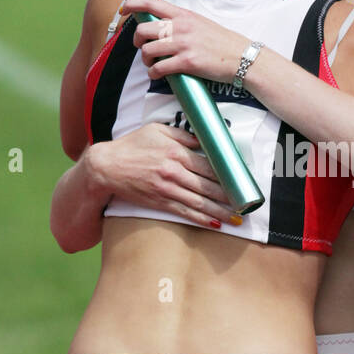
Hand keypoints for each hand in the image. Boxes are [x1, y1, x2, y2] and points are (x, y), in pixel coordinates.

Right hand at [88, 123, 238, 227]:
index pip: (209, 164)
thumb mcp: (157, 130)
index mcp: (176, 152)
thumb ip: (182, 134)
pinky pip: (185, 212)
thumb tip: (203, 139)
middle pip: (209, 185)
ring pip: (200, 202)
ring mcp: (167, 188)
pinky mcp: (159, 202)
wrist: (106, 166)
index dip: (228, 174)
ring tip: (237, 219)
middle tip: (247, 204)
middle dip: (230, 196)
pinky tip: (215, 224)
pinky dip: (201, 219)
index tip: (243, 180)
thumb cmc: (132, 145)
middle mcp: (174, 171)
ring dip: (220, 211)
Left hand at [121, 0, 248, 82]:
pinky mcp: (186, 63)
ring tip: (151, 63)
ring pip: (148, 50)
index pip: (151, 2)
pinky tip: (157, 74)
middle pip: (143, 29)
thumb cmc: (222, 42)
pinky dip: (153, 73)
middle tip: (141, 46)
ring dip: (145, 59)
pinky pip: (159, 68)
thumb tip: (162, 27)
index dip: (132, 4)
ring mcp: (183, 45)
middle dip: (136, 40)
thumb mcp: (200, 23)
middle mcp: (181, 27)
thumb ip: (181, 22)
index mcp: (184, 14)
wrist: (242, 57)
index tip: (123, 9)